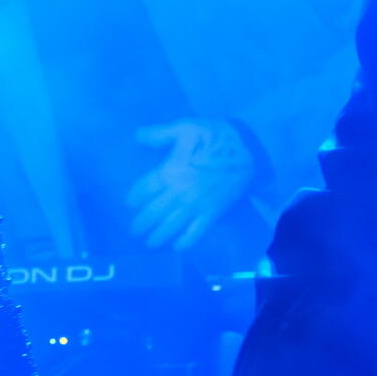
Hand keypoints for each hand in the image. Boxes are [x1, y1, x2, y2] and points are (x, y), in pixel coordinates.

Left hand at [127, 120, 256, 250]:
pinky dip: (186, 242)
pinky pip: (196, 232)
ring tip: (149, 243)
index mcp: (170, 171)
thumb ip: (160, 134)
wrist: (247, 151)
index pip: (144, 189)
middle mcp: (179, 192)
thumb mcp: (185, 127)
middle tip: (134, 231)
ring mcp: (196, 205)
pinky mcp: (212, 212)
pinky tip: (177, 248)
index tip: (129, 204)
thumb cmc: (214, 137)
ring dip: (158, 236)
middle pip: (154, 212)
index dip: (134, 197)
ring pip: (172, 225)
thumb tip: (137, 136)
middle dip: (141, 223)